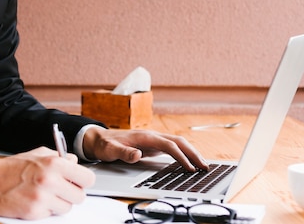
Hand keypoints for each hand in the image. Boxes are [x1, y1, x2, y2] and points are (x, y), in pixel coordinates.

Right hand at [0, 147, 94, 219]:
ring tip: (46, 195)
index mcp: (54, 163)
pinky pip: (51, 215)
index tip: (78, 182)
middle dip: (72, 194)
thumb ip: (60, 158)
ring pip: (67, 208)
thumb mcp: (38, 154)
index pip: (87, 178)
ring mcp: (42, 198)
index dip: (83, 181)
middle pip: (80, 196)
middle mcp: (50, 180)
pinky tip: (35, 201)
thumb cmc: (13, 167)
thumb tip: (75, 164)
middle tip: (62, 190)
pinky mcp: (34, 212)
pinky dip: (46, 210)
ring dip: (59, 204)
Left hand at [82, 127, 208, 171]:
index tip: (189, 167)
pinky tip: (188, 163)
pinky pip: (172, 148)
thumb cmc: (104, 144)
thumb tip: (137, 155)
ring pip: (177, 143)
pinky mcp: (152, 145)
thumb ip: (123, 153)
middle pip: (178, 141)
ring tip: (202, 165)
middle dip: (193, 153)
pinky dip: (183, 154)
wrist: (98, 138)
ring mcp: (153, 140)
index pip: (168, 145)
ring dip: (191, 152)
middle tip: (205, 166)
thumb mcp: (110, 150)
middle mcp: (151, 136)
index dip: (181, 156)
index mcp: (144, 136)